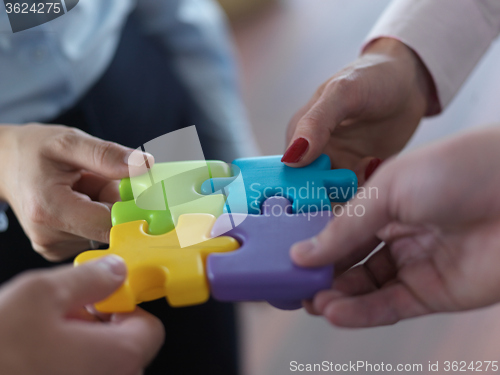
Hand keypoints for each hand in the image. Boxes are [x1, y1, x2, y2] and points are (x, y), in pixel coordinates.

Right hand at [0, 124, 151, 259]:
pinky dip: (94, 215)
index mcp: (50, 210)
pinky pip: (94, 233)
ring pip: (104, 230)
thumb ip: (107, 155)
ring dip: (104, 207)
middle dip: (115, 202)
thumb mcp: (69, 141)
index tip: (143, 190)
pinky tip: (78, 200)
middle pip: (110, 227)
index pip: (111, 223)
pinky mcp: (58, 249)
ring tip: (82, 188)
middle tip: (98, 179)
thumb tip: (144, 166)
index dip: (133, 207)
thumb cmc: (32, 150)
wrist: (2, 165)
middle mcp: (50, 237)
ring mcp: (53, 247)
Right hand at [0, 256, 163, 374]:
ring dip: (76, 347)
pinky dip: (62, 366)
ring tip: (37, 337)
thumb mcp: (41, 295)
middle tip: (61, 315)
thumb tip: (115, 271)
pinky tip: (29, 357)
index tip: (100, 299)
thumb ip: (89, 279)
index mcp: (117, 358)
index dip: (124, 307)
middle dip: (96, 326)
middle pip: (123, 348)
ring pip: (96, 366)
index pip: (150, 328)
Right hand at [283, 38, 437, 183]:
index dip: (300, 185)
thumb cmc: (372, 76)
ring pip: (335, 195)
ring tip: (368, 163)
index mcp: (299, 135)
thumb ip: (315, 123)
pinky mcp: (361, 173)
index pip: (290, 172)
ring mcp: (339, 165)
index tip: (320, 185)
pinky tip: (376, 162)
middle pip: (311, 189)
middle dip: (328, 191)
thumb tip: (291, 159)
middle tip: (350, 175)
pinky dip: (367, 187)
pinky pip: (358, 193)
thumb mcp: (342, 93)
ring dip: (351, 189)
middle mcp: (315, 154)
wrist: (411, 80)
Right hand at [291, 126, 499, 326]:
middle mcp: (398, 232)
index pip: (338, 226)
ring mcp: (415, 262)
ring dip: (336, 296)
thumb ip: (345, 226)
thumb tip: (302, 253)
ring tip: (310, 301)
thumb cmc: (460, 170)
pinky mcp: (434, 292)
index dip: (313, 241)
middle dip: (320, 273)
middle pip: (349, 259)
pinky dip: (360, 312)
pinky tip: (334, 311)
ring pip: (365, 286)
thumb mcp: (389, 189)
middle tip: (292, 285)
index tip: (285, 255)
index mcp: (384, 199)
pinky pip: (389, 305)